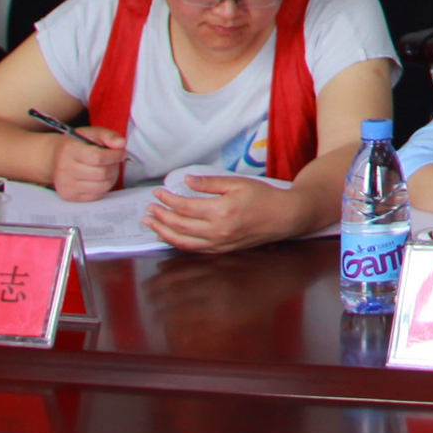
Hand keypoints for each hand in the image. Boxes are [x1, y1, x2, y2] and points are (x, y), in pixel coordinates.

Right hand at [48, 125, 128, 201]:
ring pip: (102, 186)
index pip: (98, 157)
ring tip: (108, 169)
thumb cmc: (76, 144)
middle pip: (101, 173)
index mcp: (70, 150)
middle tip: (115, 161)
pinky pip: (96, 196)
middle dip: (114, 166)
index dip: (115, 156)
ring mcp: (66, 185)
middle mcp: (65, 169)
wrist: (53, 158)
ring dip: (111, 177)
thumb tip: (122, 144)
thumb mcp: (92, 133)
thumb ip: (109, 136)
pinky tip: (100, 178)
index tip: (122, 153)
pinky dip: (103, 187)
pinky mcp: (69, 196)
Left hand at [148, 170, 303, 254]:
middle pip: (179, 225)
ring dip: (163, 232)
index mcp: (221, 211)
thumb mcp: (238, 183)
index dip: (168, 200)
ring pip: (181, 241)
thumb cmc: (263, 197)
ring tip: (151, 223)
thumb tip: (186, 181)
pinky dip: (177, 242)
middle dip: (160, 216)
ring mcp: (218, 244)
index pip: (185, 207)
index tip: (158, 193)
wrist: (283, 218)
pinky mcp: (220, 250)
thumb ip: (210, 183)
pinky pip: (192, 249)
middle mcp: (217, 231)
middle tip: (150, 208)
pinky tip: (169, 234)